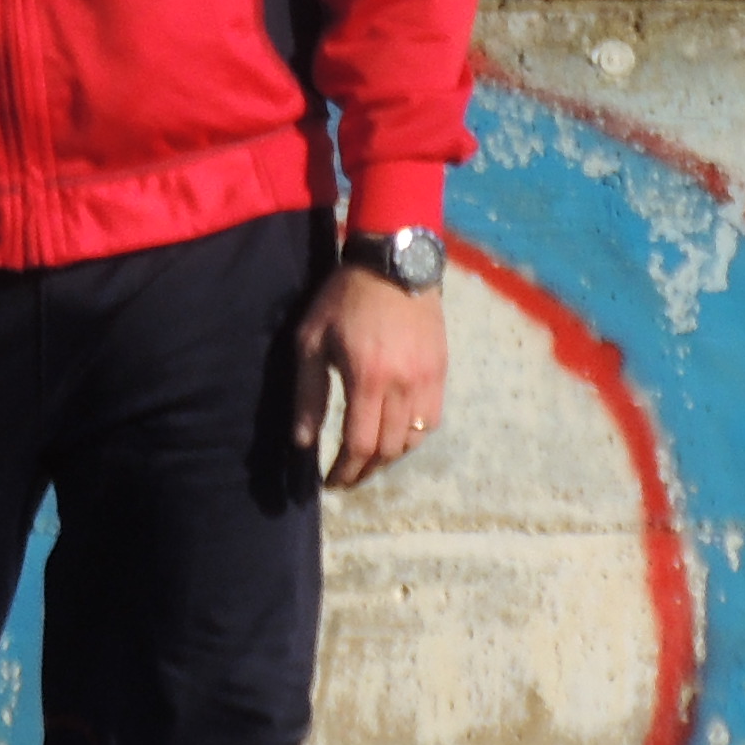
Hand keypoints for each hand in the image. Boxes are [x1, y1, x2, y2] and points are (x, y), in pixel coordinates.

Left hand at [291, 262, 443, 489]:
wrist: (394, 263)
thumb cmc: (344, 297)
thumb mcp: (313, 338)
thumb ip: (309, 392)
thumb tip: (303, 441)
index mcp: (368, 377)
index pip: (360, 444)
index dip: (345, 470)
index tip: (330, 482)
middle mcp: (403, 386)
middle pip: (388, 449)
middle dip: (365, 470)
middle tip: (347, 476)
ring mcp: (427, 380)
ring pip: (413, 441)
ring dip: (389, 457)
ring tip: (367, 459)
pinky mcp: (441, 373)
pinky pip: (431, 422)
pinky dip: (412, 437)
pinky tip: (395, 435)